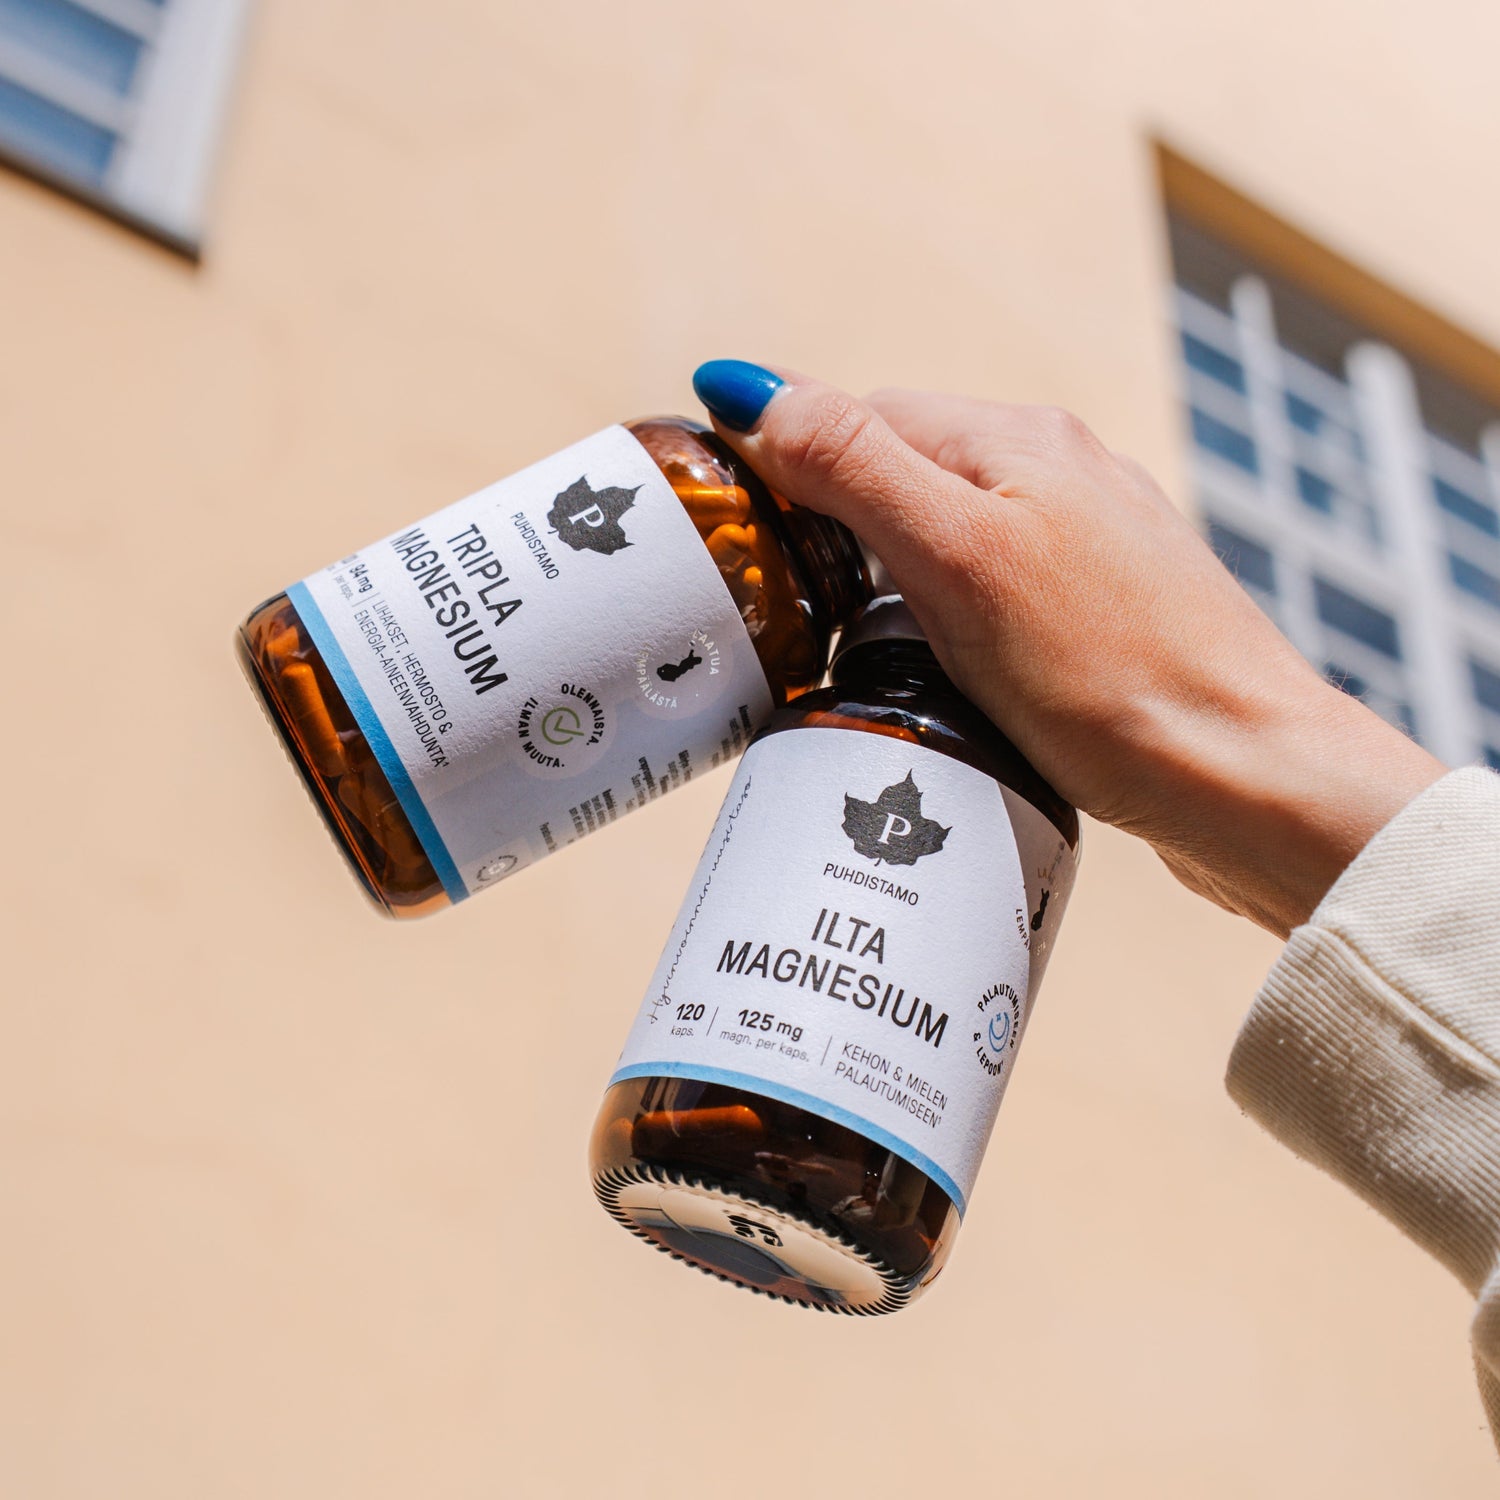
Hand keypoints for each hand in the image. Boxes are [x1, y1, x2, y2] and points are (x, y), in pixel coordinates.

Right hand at [692, 363, 1445, 937]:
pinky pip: (992, 590)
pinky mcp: (1103, 615)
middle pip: (904, 473)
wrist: (1248, 777)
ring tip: (840, 647)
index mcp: (1018, 441)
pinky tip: (936, 672)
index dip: (785, 462)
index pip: (862, 416)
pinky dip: (941, 619)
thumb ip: (859, 468)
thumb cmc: (1110, 676)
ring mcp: (1088, 545)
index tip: (731, 530)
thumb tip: (757, 386)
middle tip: (772, 601)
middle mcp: (1059, 474)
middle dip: (829, 521)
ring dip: (883, 576)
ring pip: (948, 535)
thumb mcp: (960, 561)